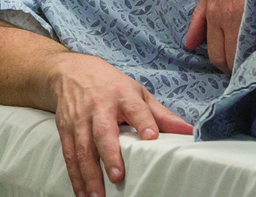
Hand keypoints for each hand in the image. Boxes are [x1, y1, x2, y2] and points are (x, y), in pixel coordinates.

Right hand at [46, 51, 191, 196]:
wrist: (69, 70)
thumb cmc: (110, 85)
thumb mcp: (137, 92)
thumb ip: (161, 115)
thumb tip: (190, 132)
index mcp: (122, 96)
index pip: (135, 109)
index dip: (144, 122)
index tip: (151, 137)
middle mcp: (98, 106)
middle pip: (103, 132)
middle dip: (109, 155)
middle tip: (117, 177)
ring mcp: (79, 118)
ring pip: (82, 147)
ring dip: (89, 174)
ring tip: (97, 196)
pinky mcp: (65, 127)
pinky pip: (69, 153)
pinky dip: (74, 175)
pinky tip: (82, 192)